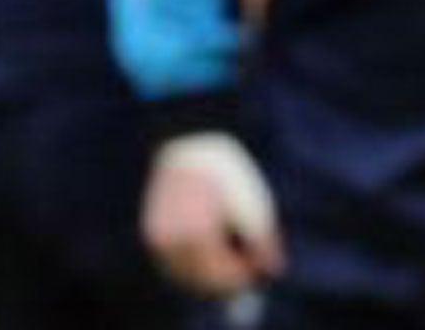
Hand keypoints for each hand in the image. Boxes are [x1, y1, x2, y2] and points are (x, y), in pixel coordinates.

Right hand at [142, 133, 283, 297]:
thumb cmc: (227, 173)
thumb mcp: (254, 205)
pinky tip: (207, 246)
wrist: (190, 142)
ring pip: (185, 275)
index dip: (244, 275)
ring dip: (207, 272)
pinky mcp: (151, 233)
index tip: (259, 263)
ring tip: (228, 248)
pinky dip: (191, 261)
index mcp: (199, 236)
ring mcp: (158, 241)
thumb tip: (273, 271)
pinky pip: (173, 262)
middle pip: (202, 282)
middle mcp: (172, 243)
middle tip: (246, 261)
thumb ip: (264, 243)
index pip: (223, 278)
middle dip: (226, 276)